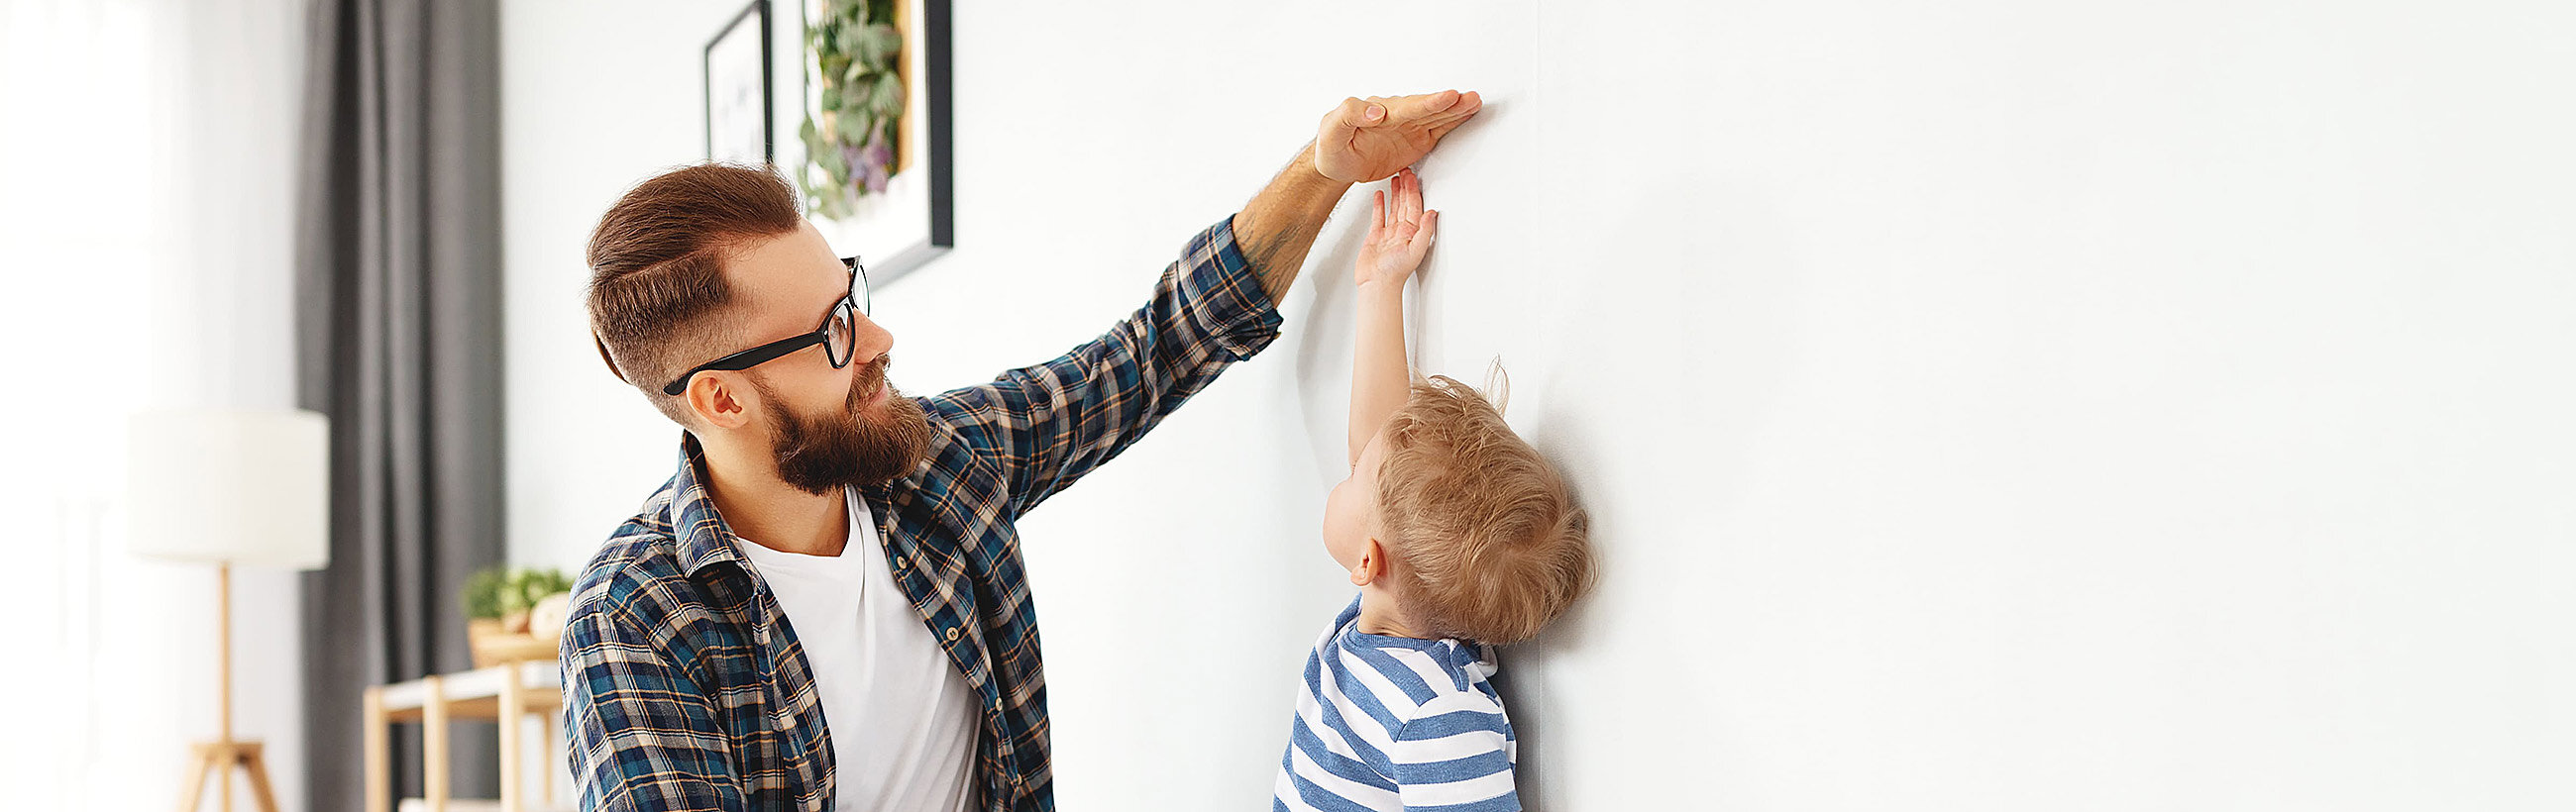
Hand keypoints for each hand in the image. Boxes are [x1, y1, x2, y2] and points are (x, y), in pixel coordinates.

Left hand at [1315, 90, 1483, 182]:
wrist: (1336, 164)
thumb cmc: (1331, 145)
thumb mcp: (1332, 129)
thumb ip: (1351, 114)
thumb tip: (1376, 111)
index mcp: (1378, 112)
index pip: (1407, 107)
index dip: (1428, 103)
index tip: (1447, 97)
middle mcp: (1397, 116)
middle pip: (1427, 109)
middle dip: (1450, 104)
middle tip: (1470, 97)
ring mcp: (1408, 128)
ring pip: (1436, 117)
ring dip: (1457, 111)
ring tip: (1475, 101)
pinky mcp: (1415, 141)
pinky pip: (1437, 130)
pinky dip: (1453, 123)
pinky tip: (1467, 114)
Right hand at [1355, 168, 1435, 288]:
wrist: (1377, 283)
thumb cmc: (1395, 272)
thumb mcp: (1415, 249)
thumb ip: (1425, 230)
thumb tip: (1433, 213)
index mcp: (1412, 232)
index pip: (1414, 205)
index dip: (1413, 189)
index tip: (1411, 176)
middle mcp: (1401, 230)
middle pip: (1404, 202)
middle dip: (1405, 186)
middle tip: (1403, 170)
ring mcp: (1388, 233)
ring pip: (1393, 207)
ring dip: (1394, 192)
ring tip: (1394, 178)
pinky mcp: (1376, 236)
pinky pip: (1378, 216)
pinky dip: (1379, 205)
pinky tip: (1379, 195)